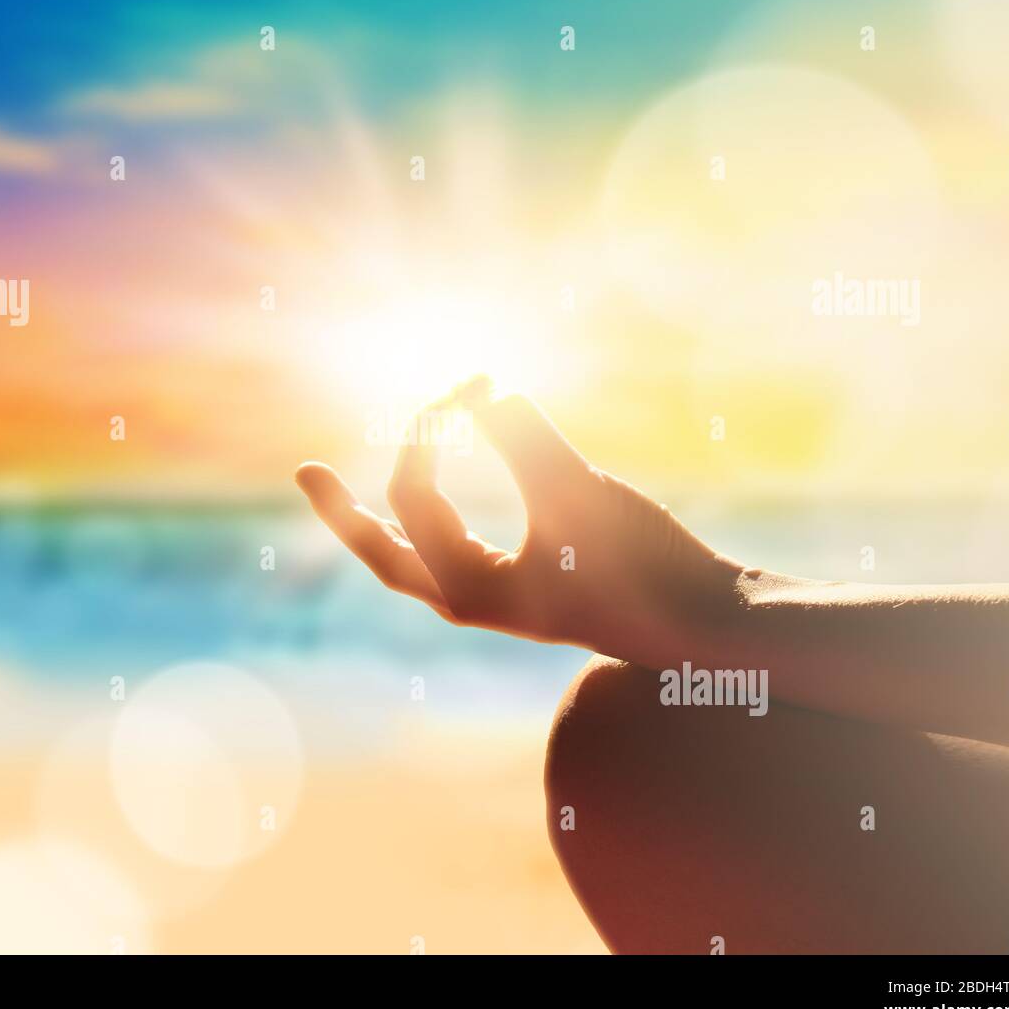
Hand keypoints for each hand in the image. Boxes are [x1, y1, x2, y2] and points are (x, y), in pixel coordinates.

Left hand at [295, 378, 745, 667]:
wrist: (705, 625)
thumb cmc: (645, 567)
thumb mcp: (580, 493)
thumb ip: (523, 439)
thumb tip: (488, 393)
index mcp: (469, 590)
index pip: (414, 494)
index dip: (430, 425)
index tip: (474, 382)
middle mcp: (469, 600)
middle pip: (384, 551)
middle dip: (343, 508)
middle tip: (303, 470)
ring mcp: (494, 599)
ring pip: (414, 556)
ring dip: (382, 517)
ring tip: (338, 488)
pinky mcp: (523, 589)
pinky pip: (453, 551)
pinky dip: (433, 517)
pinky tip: (437, 494)